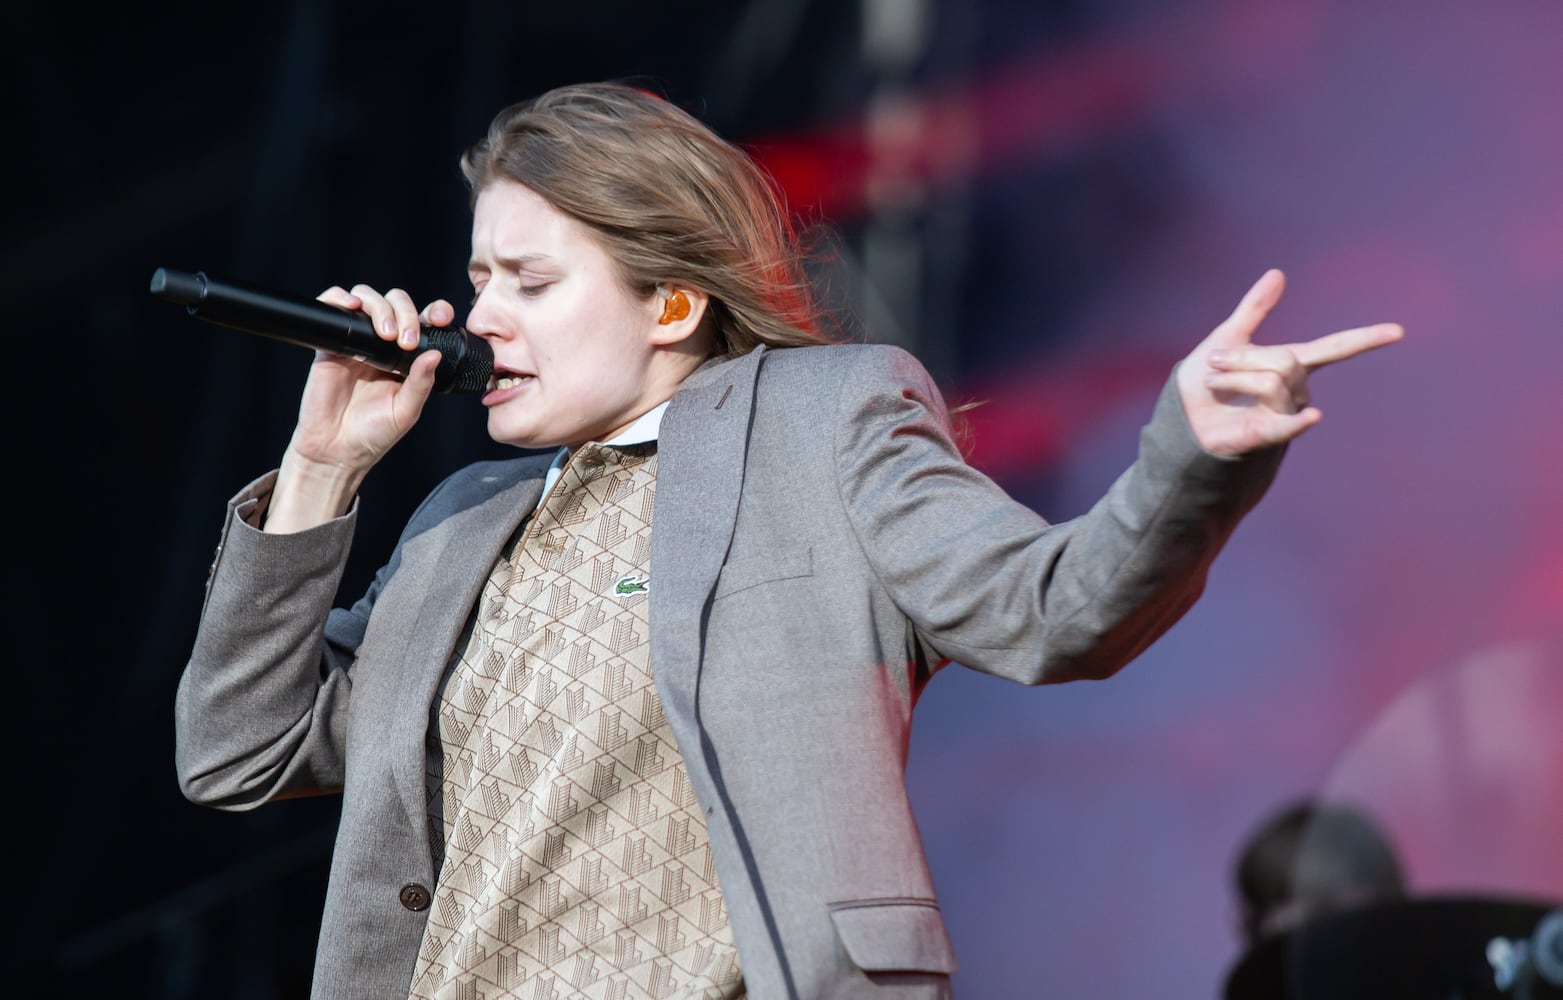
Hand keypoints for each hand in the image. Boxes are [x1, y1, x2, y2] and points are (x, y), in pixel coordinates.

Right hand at [288, 284, 458, 470]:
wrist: (336, 449)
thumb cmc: (373, 434)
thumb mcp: (406, 411)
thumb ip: (421, 383)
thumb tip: (435, 354)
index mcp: (407, 357)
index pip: (423, 321)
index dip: (434, 311)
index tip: (440, 318)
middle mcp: (383, 343)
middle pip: (395, 303)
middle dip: (405, 312)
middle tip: (405, 341)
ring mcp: (356, 341)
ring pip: (367, 299)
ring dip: (379, 307)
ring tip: (385, 334)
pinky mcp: (330, 344)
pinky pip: (331, 308)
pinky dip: (339, 298)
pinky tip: (351, 308)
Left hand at [1175, 269, 1403, 457]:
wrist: (1182, 413)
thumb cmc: (1206, 378)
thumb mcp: (1228, 337)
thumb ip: (1254, 308)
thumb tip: (1277, 273)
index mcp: (1290, 362)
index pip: (1335, 348)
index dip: (1365, 339)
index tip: (1397, 331)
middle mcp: (1296, 388)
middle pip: (1285, 361)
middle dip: (1242, 357)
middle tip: (1213, 364)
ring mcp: (1286, 413)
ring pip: (1273, 382)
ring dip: (1233, 378)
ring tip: (1213, 384)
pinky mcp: (1269, 435)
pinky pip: (1288, 424)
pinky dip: (1299, 422)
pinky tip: (1314, 418)